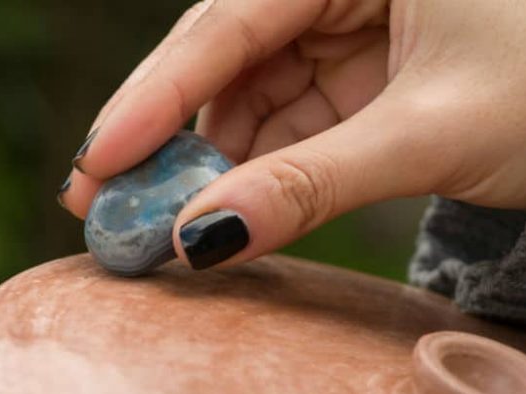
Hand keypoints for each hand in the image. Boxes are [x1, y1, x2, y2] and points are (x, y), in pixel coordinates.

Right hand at [59, 0, 525, 268]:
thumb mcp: (428, 135)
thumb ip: (311, 185)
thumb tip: (202, 239)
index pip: (229, 23)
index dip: (155, 98)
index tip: (96, 163)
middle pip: (222, 60)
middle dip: (163, 135)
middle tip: (101, 199)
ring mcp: (342, 32)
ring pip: (245, 98)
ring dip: (204, 164)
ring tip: (160, 223)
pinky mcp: (352, 78)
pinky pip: (281, 123)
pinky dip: (251, 171)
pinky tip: (223, 209)